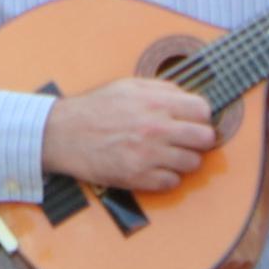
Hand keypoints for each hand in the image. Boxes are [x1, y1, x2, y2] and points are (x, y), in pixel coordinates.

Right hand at [40, 75, 220, 193]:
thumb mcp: (129, 86)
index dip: (200, 117)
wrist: (63, 134)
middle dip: (200, 140)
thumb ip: (162, 89)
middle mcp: (157, 129)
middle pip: (205, 139)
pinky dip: (167, 177)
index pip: (203, 111)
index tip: (193, 121)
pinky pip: (172, 182)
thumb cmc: (95, 109)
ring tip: (169, 155)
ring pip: (193, 163)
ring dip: (184, 160)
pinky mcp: (138, 177)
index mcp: (157, 103)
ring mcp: (149, 155)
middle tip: (188, 141)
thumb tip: (187, 98)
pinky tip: (154, 168)